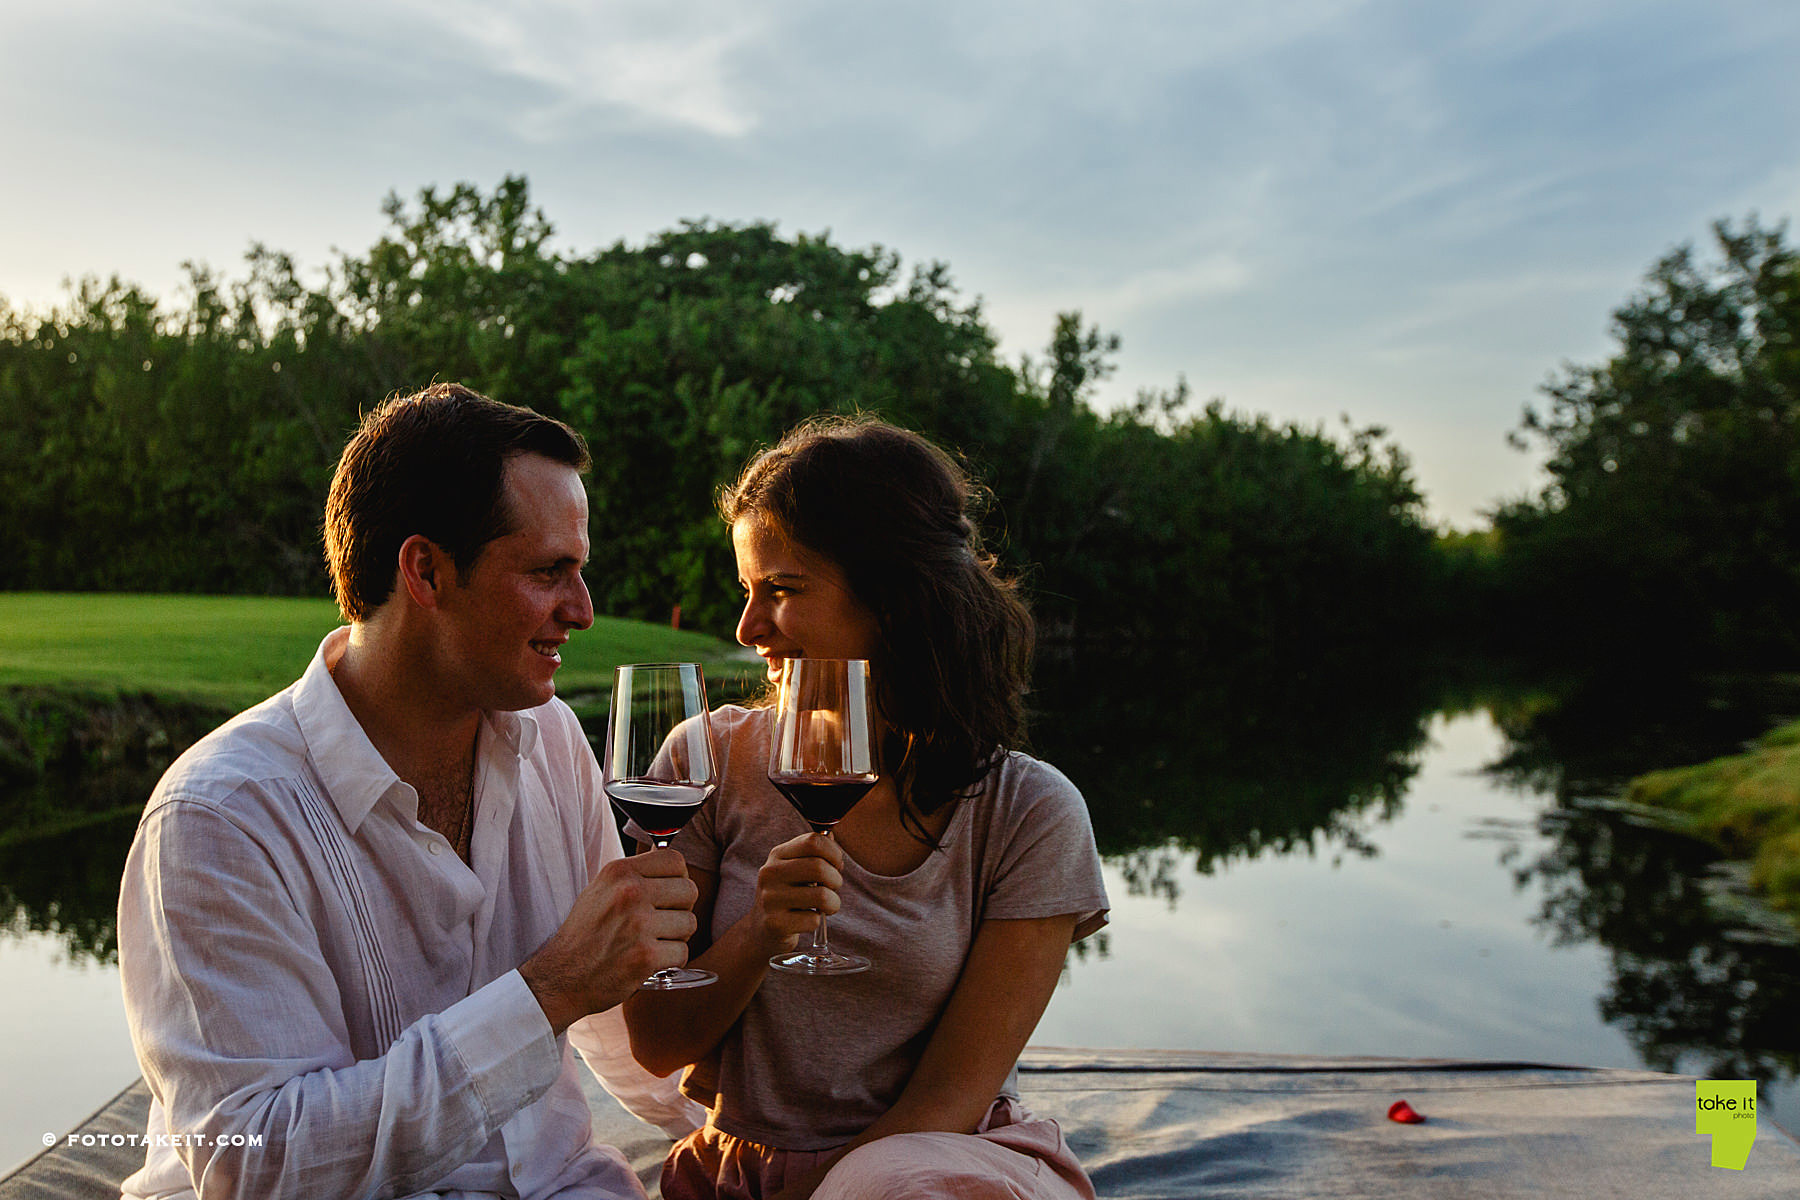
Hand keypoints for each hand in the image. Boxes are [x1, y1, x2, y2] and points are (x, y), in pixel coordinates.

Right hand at [521, 848, 697, 1033]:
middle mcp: (629, 893)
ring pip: (689, 923)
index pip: (675, 860)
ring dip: (676, 938)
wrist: (561, 977)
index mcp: (619, 872)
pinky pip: (683, 952)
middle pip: (689, 891)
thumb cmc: (585, 934)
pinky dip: (670, 962)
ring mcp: (639, 924)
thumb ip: (636, 876)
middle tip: (662, 924)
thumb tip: (675, 865)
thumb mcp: (601, 890)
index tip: (669, 895)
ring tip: (651, 943)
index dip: (678, 879)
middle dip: (681, 909)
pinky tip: (649, 962)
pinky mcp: (646, 956)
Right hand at [753, 833, 843, 952]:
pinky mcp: (775, 923)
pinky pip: (813, 920)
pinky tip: (807, 920)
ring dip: (833, 903)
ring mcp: (770, 899)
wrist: (761, 929)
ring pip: (822, 896)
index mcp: (777, 854)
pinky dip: (817, 921)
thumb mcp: (794, 868)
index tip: (836, 866)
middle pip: (819, 867)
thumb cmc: (788, 895)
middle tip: (832, 889)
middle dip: (836, 880)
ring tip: (826, 906)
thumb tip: (830, 836)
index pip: (813, 841)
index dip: (834, 853)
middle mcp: (770, 873)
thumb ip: (813, 852)